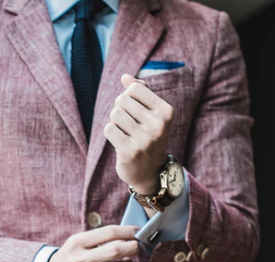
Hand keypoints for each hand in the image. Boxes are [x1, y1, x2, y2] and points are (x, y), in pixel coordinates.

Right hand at [48, 225, 139, 261]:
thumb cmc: (71, 256)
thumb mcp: (78, 242)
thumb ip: (99, 238)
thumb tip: (128, 236)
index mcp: (77, 242)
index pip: (109, 232)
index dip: (128, 231)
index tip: (137, 232)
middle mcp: (79, 260)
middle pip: (115, 250)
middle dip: (133, 247)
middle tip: (137, 247)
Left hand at [103, 74, 173, 194]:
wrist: (150, 170)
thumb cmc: (148, 135)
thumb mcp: (150, 112)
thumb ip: (140, 91)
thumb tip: (125, 76)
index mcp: (166, 111)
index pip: (134, 88)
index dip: (128, 97)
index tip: (135, 110)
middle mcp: (158, 125)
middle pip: (122, 100)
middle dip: (120, 110)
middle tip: (129, 125)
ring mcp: (145, 139)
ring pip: (114, 114)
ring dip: (115, 122)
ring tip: (125, 133)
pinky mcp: (130, 151)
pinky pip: (109, 129)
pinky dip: (111, 133)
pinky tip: (120, 142)